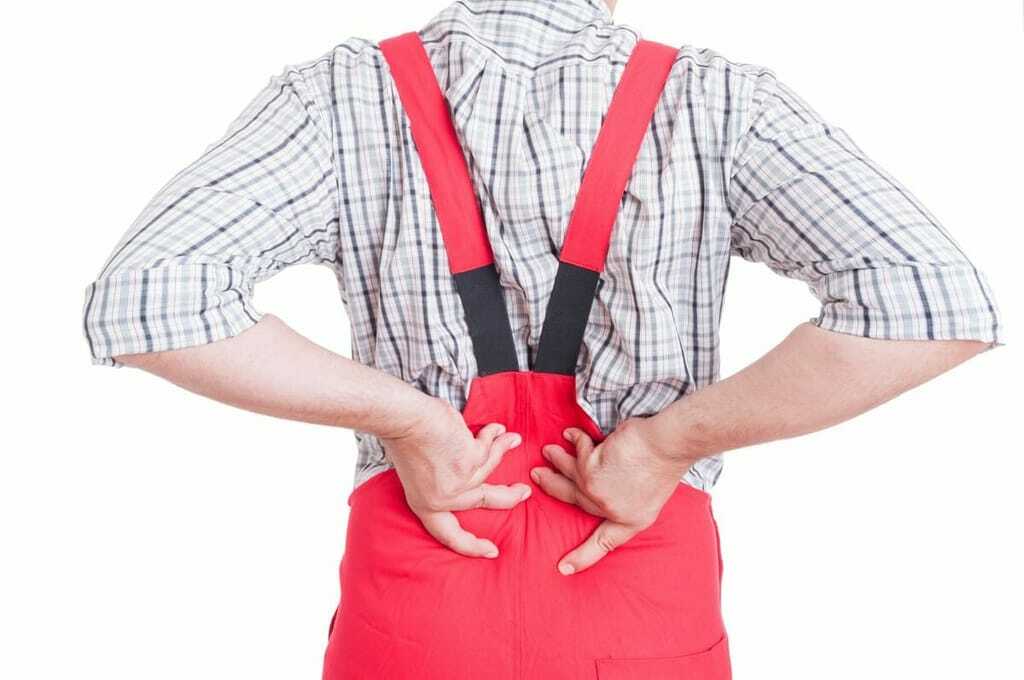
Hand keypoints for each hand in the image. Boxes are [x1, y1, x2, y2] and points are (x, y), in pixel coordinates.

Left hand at [380, 398, 529, 558]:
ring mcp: (460, 482)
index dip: (471, 546)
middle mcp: (443, 499)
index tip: (491, 551)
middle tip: (524, 492)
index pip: (449, 535)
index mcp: (425, 505)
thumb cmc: (404, 436)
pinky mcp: (472, 462)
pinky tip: (496, 428)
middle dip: (509, 497)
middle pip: (483, 502)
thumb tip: (467, 474)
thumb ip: (441, 480)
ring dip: (503, 448)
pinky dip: (494, 435)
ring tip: (512, 439)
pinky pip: (490, 448)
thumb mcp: (418, 471)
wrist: (404, 419)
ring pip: (490, 467)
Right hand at [530, 417, 691, 574]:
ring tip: (548, 451)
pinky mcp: (591, 471)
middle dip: (551, 485)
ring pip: (569, 473)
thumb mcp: (651, 496)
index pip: (604, 544)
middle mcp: (611, 510)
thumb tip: (605, 491)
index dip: (583, 557)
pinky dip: (574, 439)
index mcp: (631, 521)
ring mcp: (598, 492)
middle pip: (573, 499)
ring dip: (556, 459)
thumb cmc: (665, 463)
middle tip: (537, 474)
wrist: (667, 445)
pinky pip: (577, 452)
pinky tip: (570, 434)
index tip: (565, 569)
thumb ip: (624, 499)